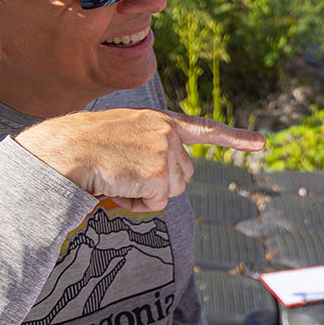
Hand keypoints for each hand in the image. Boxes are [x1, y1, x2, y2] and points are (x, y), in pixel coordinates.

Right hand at [16, 109, 264, 212]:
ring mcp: (165, 149)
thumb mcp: (121, 137)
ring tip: (118, 178)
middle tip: (124, 174)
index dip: (235, 138)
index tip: (261, 143)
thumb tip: (160, 180)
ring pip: (172, 191)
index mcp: (158, 120)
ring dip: (145, 195)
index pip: (203, 128)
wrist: (62, 151)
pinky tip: (118, 186)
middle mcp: (167, 131)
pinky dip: (137, 204)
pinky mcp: (158, 171)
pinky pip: (157, 203)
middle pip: (183, 175)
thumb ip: (148, 149)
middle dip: (157, 184)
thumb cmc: (81, 149)